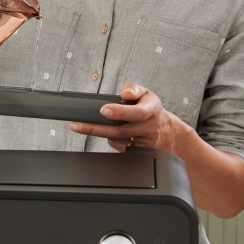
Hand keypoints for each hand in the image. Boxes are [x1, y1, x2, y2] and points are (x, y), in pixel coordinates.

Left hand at [69, 82, 189, 152]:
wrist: (167, 133)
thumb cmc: (150, 109)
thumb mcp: (146, 94)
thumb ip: (134, 89)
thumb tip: (125, 93)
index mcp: (151, 110)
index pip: (137, 112)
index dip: (120, 112)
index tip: (103, 110)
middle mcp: (149, 128)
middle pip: (121, 131)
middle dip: (96, 128)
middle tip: (77, 125)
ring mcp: (144, 144)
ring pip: (117, 140)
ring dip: (100, 133)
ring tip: (83, 126)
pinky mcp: (138, 154)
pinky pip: (119, 148)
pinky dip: (110, 141)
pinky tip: (106, 133)